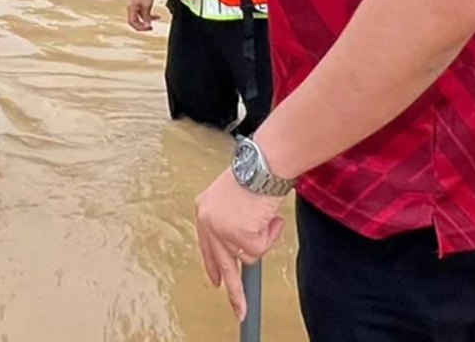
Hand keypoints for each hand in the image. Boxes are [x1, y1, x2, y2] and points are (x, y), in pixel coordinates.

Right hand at [127, 0, 154, 31]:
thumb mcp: (147, 6)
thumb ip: (147, 17)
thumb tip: (147, 26)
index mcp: (131, 8)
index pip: (132, 22)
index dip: (139, 27)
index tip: (147, 28)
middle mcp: (131, 8)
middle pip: (135, 21)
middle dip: (143, 25)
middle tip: (151, 28)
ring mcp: (135, 5)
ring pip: (140, 17)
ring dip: (148, 19)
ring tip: (156, 19)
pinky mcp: (139, 3)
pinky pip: (143, 12)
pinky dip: (149, 14)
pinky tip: (156, 15)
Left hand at [194, 167, 285, 320]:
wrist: (263, 163)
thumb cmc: (256, 172)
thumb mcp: (234, 197)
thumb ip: (232, 220)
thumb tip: (242, 248)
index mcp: (204, 208)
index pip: (206, 245)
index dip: (213, 265)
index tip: (216, 282)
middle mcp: (207, 220)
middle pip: (222, 263)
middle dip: (234, 290)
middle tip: (239, 310)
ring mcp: (221, 229)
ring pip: (248, 256)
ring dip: (263, 239)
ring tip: (266, 216)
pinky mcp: (237, 235)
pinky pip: (260, 249)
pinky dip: (270, 235)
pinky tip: (269, 216)